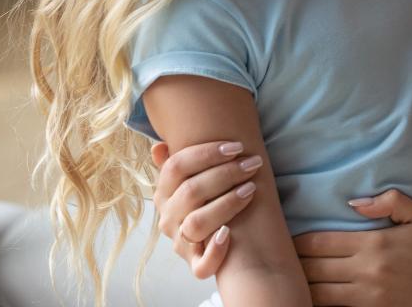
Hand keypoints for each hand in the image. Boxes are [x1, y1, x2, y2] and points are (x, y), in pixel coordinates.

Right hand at [151, 140, 261, 278]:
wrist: (227, 236)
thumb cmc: (209, 197)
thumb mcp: (191, 179)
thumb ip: (177, 163)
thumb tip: (159, 146)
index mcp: (165, 193)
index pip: (175, 167)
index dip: (206, 154)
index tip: (237, 146)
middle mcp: (168, 218)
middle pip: (191, 192)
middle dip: (226, 174)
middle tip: (253, 163)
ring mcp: (181, 242)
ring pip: (197, 223)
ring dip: (226, 204)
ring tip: (251, 189)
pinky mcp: (196, 264)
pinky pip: (201, 265)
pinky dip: (215, 251)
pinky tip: (228, 234)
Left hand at [295, 190, 411, 306]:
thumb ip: (389, 201)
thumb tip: (353, 202)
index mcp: (374, 243)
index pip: (319, 242)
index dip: (295, 242)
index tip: (285, 240)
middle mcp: (365, 271)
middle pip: (310, 269)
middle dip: (291, 265)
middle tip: (278, 261)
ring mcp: (366, 297)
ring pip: (316, 294)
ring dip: (300, 287)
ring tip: (288, 280)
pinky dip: (318, 303)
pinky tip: (309, 297)